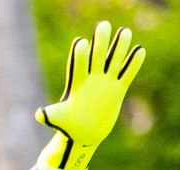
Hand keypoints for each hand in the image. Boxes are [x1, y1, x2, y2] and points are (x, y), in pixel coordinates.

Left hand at [35, 21, 145, 169]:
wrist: (85, 134)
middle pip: (96, 57)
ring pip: (113, 61)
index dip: (80, 56)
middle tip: (103, 25)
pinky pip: (127, 74)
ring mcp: (105, 83)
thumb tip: (39, 115)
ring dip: (119, 47)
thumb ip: (50, 115)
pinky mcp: (117, 90)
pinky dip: (133, 64)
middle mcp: (92, 79)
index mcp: (77, 84)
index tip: (81, 43)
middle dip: (100, 42)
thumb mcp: (59, 120)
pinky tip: (140, 50)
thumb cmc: (69, 126)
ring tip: (125, 32)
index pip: (78, 66)